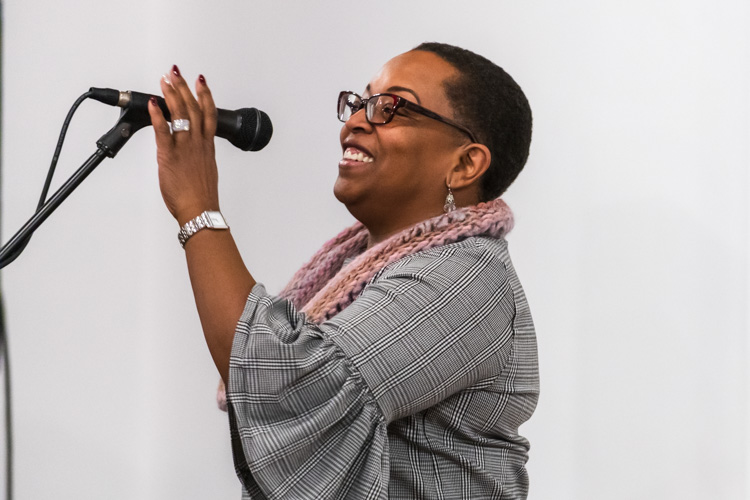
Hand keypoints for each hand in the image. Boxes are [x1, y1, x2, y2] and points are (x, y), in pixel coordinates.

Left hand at [148, 65, 219, 224]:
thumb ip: (197, 157)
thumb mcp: (204, 171)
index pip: (209, 113)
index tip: (201, 81)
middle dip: (184, 87)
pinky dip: (157, 115)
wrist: (199, 210)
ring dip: (172, 94)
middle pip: (194, 107)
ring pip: (180, 114)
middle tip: (177, 72)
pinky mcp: (170, 155)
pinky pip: (163, 131)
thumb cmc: (201, 196)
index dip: (205, 94)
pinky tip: (153, 103)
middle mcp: (198, 143)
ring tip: (165, 80)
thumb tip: (189, 153)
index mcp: (207, 146)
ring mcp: (185, 148)